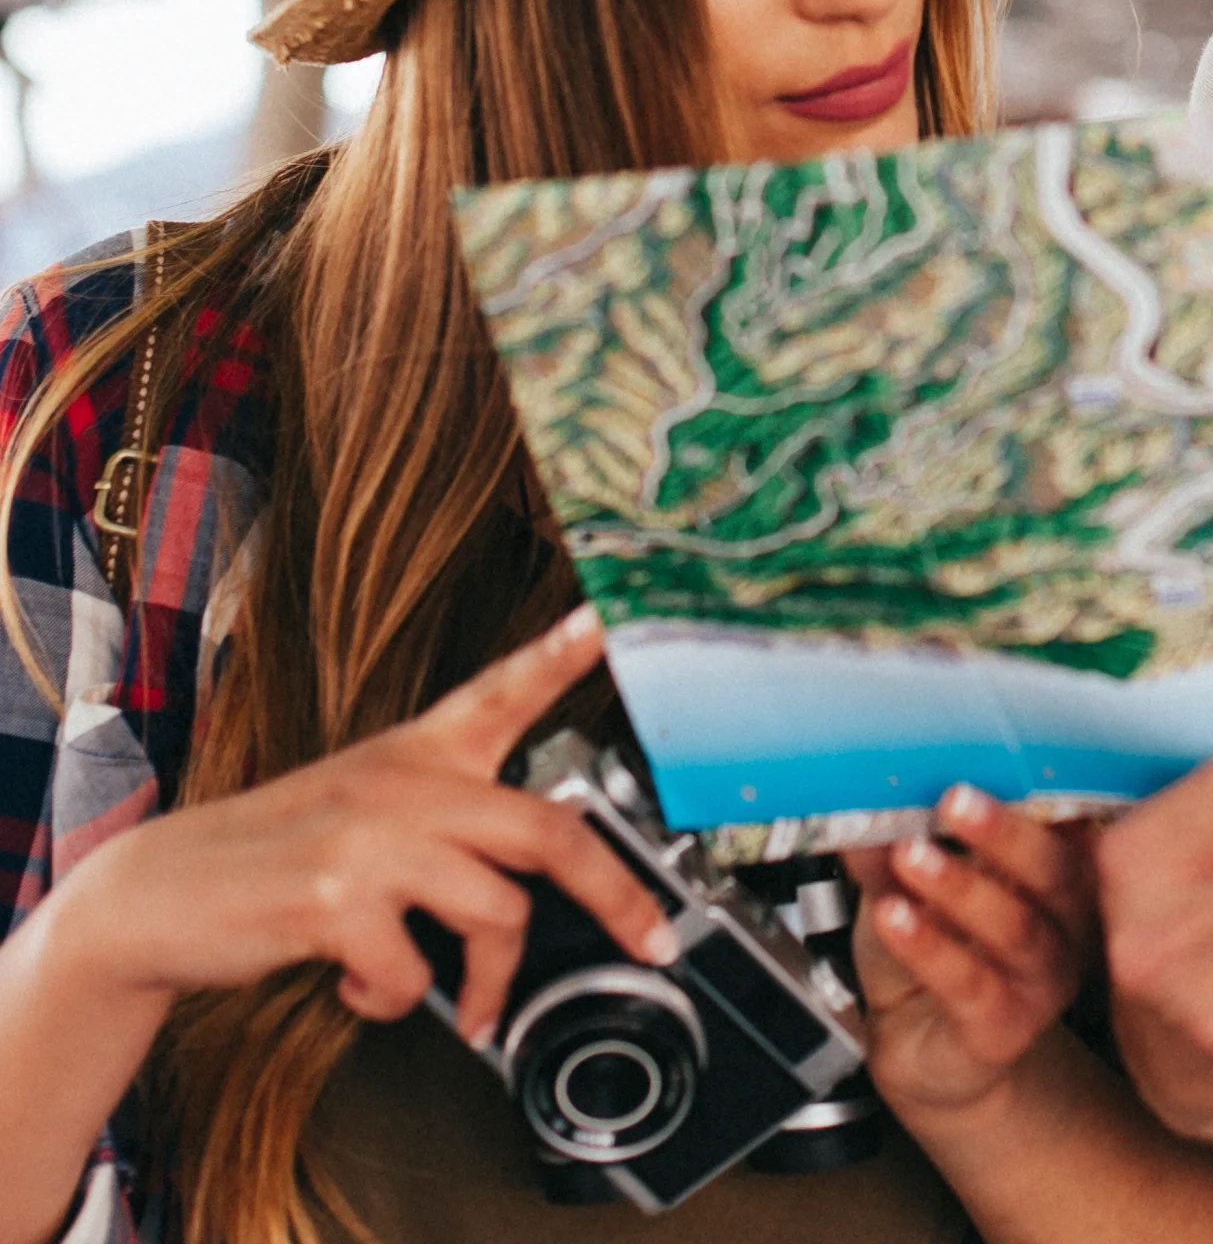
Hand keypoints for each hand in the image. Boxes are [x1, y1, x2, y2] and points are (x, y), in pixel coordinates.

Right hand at [50, 605, 674, 1043]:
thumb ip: (449, 824)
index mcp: (421, 751)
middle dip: (616, 895)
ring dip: (489, 980)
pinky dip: (396, 1001)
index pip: (505, 688)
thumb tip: (529, 884)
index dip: (564, 648)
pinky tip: (364, 989)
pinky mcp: (333, 899)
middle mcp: (408, 783)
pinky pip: (412, 973)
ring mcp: (373, 837)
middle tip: (650, 939)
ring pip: (498, 913)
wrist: (156, 894)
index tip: (613, 613)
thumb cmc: (278, 855)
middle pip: (551, 831)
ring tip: (467, 1005)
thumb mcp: (368, 807)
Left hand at [846, 786, 1097, 1120]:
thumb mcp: (911, 883)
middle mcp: (1065, 924)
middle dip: (1003, 832)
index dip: (1035, 794)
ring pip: (1015, 928)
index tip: (991, 760)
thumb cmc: (937, 954)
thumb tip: (868, 789)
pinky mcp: (1005, 1028)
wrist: (924, 1050)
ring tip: (910, 856)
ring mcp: (1042, 981)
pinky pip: (972, 985)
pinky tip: (895, 918)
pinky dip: (930, 947)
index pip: (1064, 824)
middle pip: (1054, 870)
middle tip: (954, 799)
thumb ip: (896, 838)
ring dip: (959, 887)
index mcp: (1058, 874)